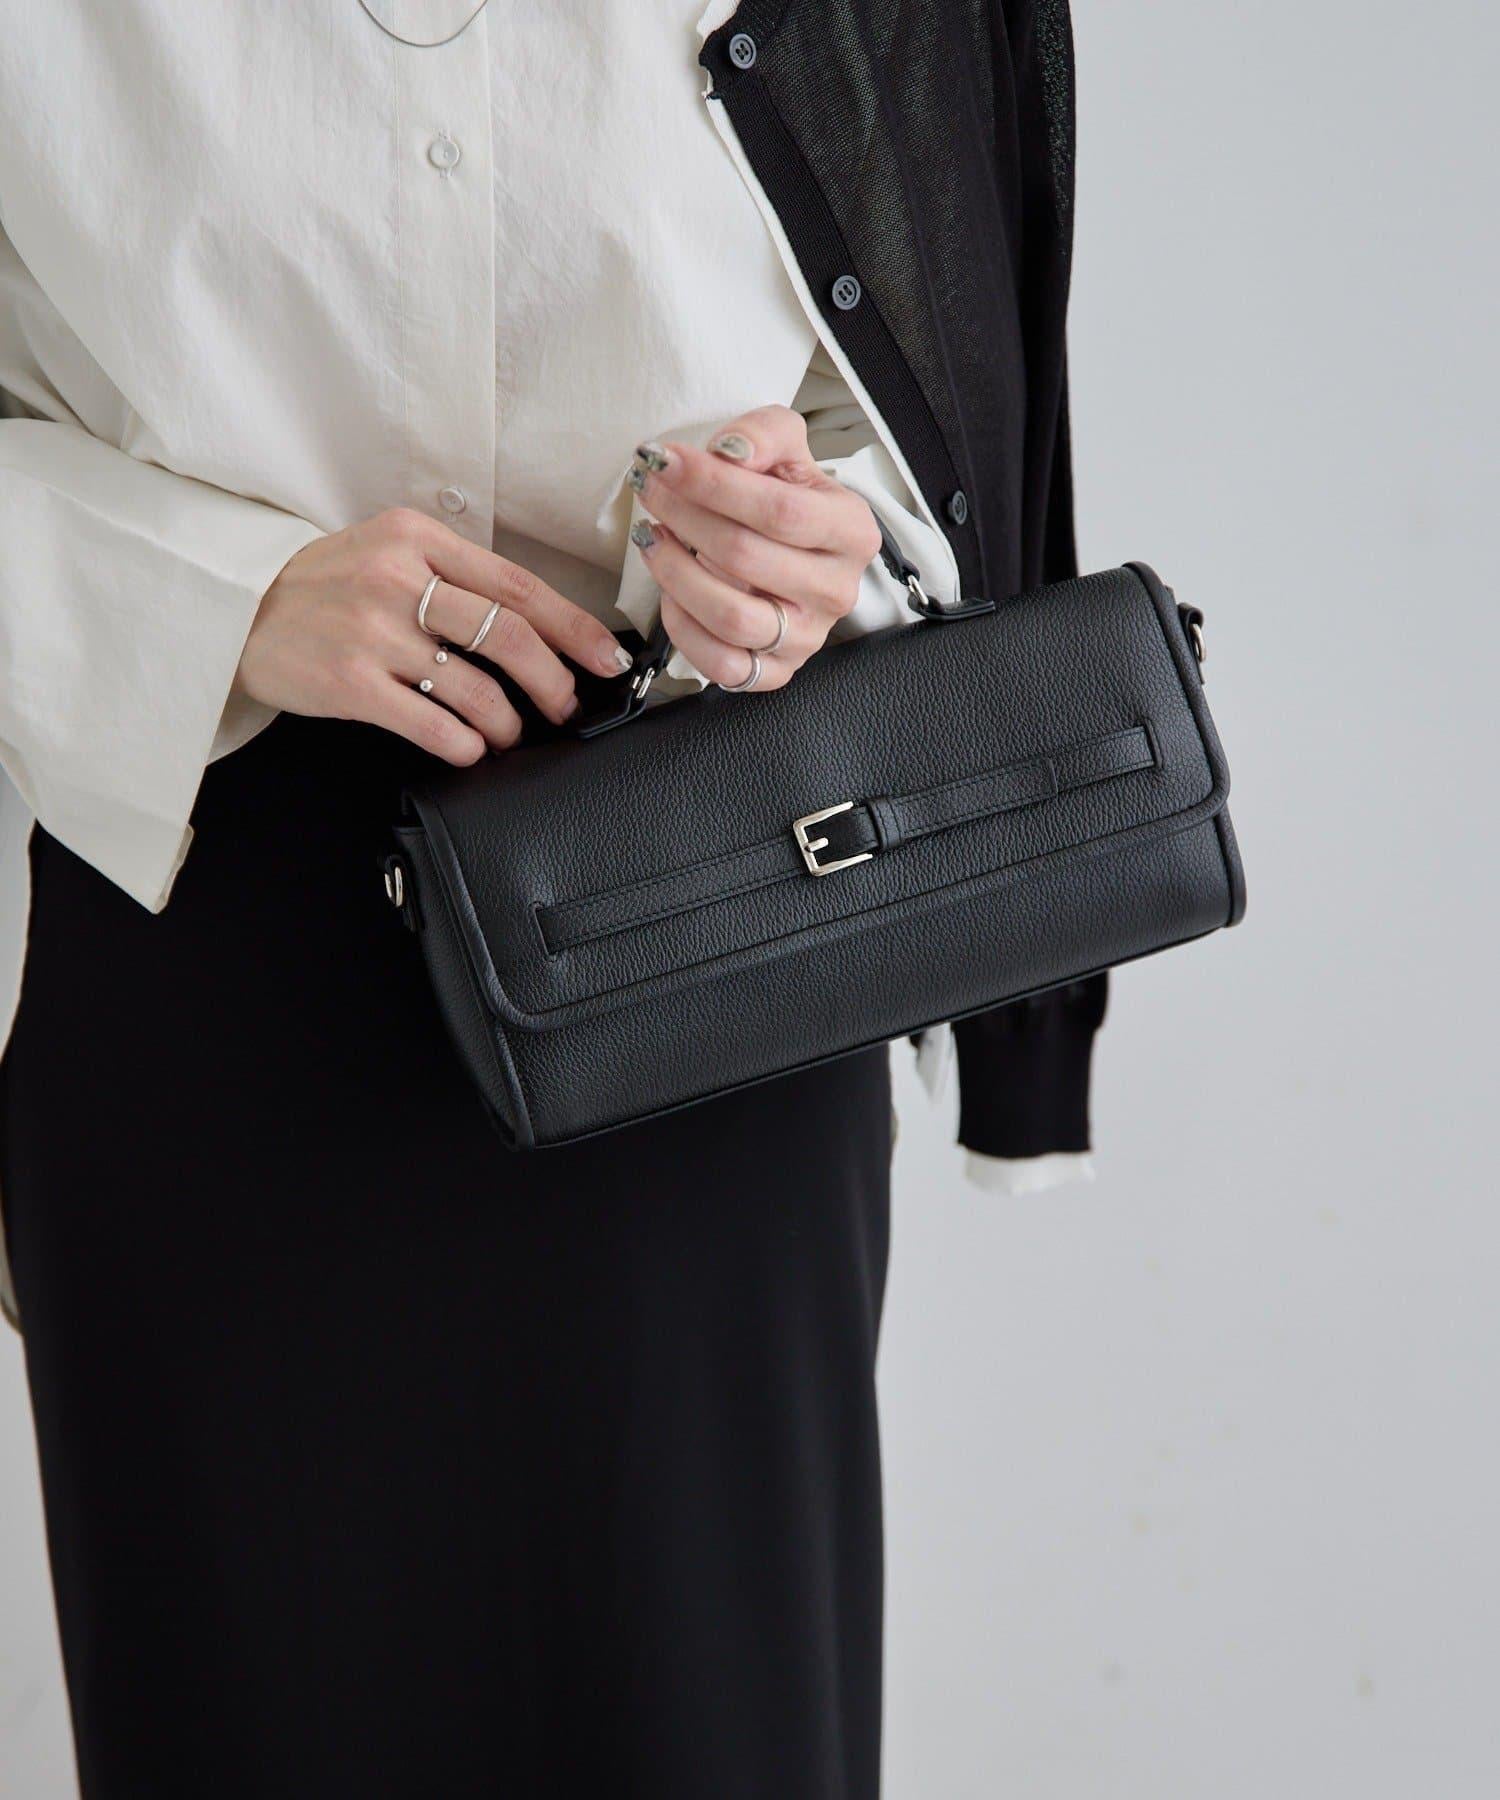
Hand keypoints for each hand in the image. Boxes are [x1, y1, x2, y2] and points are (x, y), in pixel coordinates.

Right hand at [236, 508, 634, 764]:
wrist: (236, 610)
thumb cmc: (325, 588)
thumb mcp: (387, 553)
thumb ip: (452, 576)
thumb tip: (535, 628)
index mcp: (418, 538)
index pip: (517, 585)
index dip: (574, 628)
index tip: (607, 659)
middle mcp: (398, 578)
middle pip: (509, 635)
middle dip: (553, 681)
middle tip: (565, 707)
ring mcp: (372, 631)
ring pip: (476, 687)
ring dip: (508, 722)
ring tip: (510, 734)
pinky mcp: (349, 682)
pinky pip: (432, 723)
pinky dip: (465, 744)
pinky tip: (469, 748)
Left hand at [625, 404, 881, 691]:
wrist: (796, 549)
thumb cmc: (787, 497)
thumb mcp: (786, 448)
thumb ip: (762, 434)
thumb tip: (729, 453)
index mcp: (852, 531)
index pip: (780, 511)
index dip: (714, 485)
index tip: (666, 461)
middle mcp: (836, 590)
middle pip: (746, 556)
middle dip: (684, 518)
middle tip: (651, 491)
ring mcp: (808, 638)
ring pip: (731, 617)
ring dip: (675, 573)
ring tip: (652, 537)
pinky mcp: (776, 672)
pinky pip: (721, 664)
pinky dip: (683, 627)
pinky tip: (671, 590)